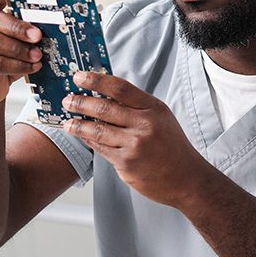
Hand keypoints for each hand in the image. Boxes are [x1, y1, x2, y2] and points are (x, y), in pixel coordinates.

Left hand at [61, 71, 212, 207]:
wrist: (187, 179)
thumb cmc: (172, 147)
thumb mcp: (161, 118)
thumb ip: (137, 106)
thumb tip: (105, 94)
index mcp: (153, 109)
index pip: (120, 88)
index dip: (96, 81)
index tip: (79, 77)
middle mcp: (144, 125)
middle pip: (105, 108)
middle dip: (81, 103)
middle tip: (68, 100)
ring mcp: (134, 146)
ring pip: (98, 131)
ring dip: (79, 125)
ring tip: (68, 122)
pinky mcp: (126, 164)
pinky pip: (101, 149)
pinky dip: (89, 142)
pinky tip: (82, 137)